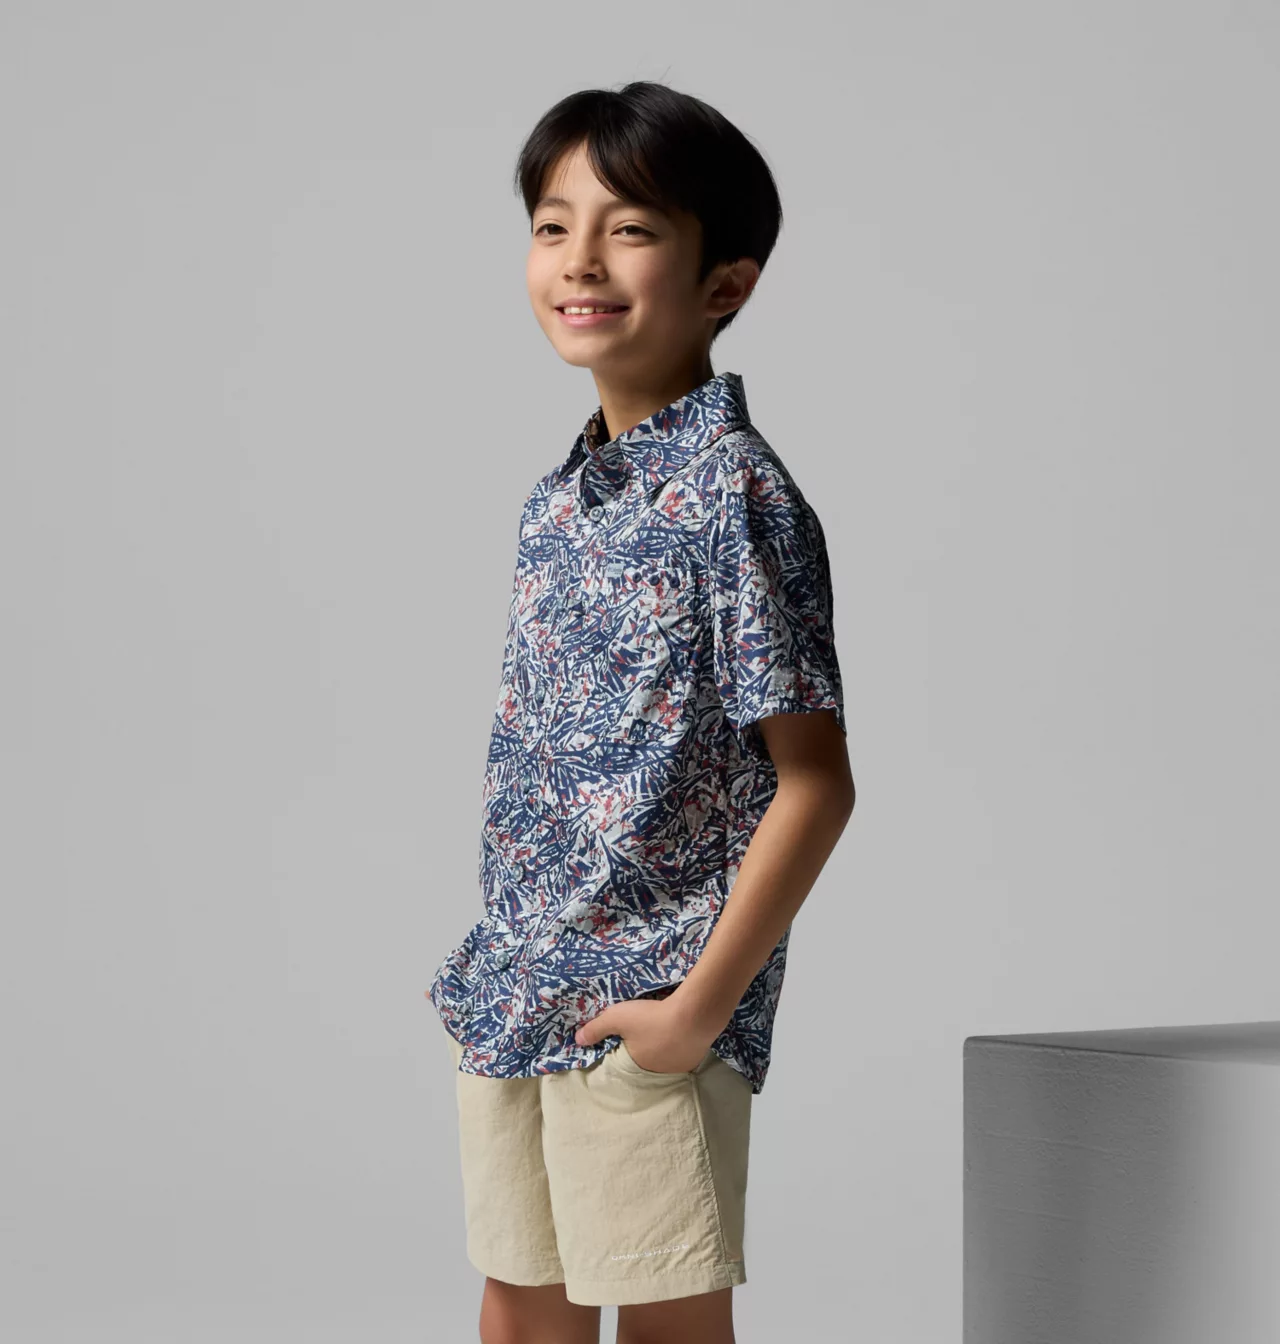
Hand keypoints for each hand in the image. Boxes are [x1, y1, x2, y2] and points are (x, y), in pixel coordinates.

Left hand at [574, 994, 716, 1073]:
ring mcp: (679, 1067)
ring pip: (667, 1057)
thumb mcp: (617, 1017)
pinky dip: (681, 1043)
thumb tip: (577, 1040)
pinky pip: (684, 1052)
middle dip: (646, 1045)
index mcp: (637, 1065)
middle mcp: (658, 1072)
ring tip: (666, 1026)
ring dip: (665, 1045)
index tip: (631, 1032)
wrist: (694, 1015)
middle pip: (648, 1058)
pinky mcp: (696, 1059)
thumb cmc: (651, 1018)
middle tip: (649, 1026)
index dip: (627, 1044)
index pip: (627, 1058)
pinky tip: (682, 1029)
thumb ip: (596, 1028)